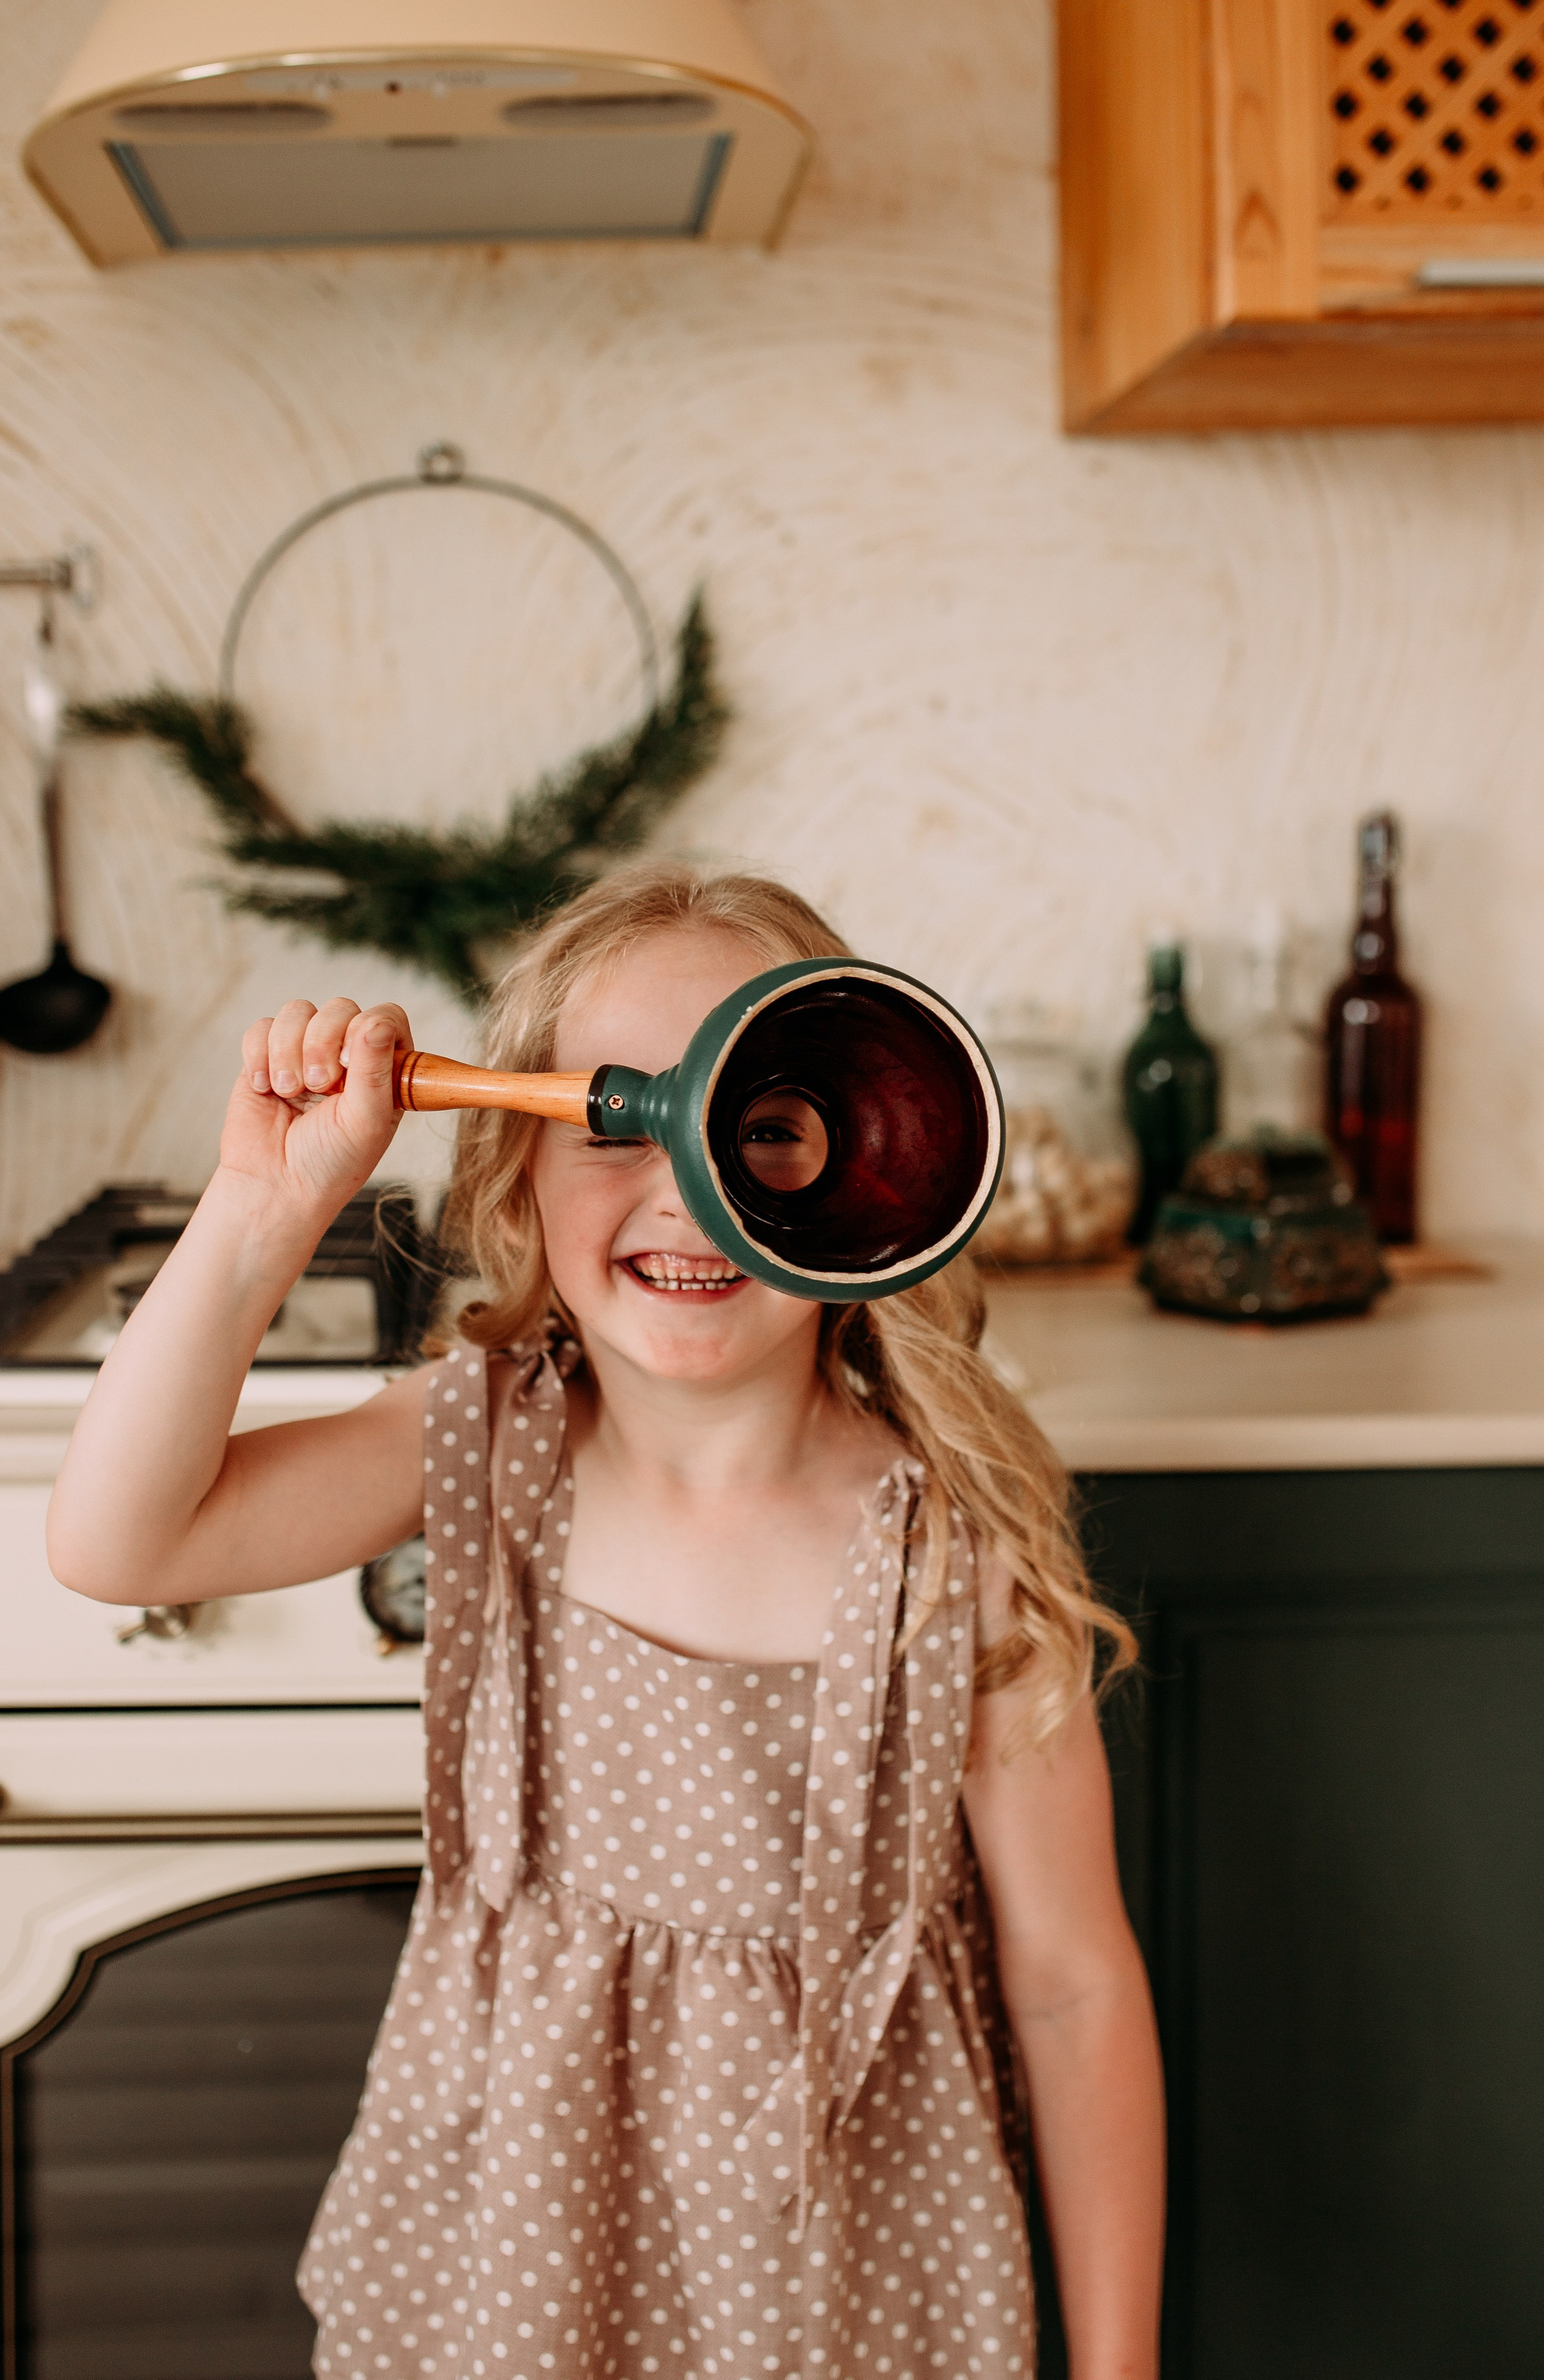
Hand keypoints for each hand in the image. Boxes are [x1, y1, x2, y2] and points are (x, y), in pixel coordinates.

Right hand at [220, 997, 412, 1224]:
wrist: (273, 1186)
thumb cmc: (330, 1163)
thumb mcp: (365, 1122)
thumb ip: (375, 1070)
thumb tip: (378, 1021)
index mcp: (383, 1070)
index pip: (385, 1017)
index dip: (367, 1030)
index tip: (350, 1065)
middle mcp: (347, 1056)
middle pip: (340, 1008)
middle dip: (323, 1043)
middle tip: (318, 1086)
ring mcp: (305, 1053)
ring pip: (298, 1011)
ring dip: (289, 1050)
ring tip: (289, 1091)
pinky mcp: (266, 1057)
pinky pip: (262, 1027)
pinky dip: (260, 1055)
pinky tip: (265, 1088)